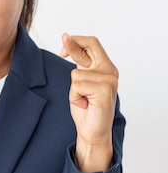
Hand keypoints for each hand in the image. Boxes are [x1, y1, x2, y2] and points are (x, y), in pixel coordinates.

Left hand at [61, 33, 118, 172]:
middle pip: (90, 45)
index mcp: (105, 67)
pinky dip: (75, 97)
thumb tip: (67, 41)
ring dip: (73, 90)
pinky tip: (85, 105)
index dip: (76, 40)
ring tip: (84, 100)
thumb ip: (79, 64)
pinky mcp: (104, 90)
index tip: (63, 40)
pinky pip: (77, 86)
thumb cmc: (86, 109)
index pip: (92, 43)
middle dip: (73, 44)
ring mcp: (109, 80)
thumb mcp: (80, 83)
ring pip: (75, 74)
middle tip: (62, 47)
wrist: (92, 133)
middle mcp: (110, 71)